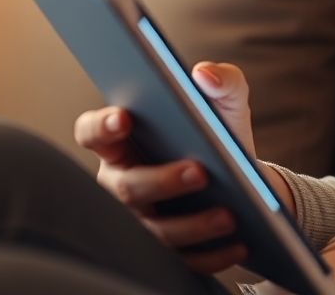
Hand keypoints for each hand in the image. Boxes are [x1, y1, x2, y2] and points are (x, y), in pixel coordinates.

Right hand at [74, 61, 255, 273]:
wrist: (241, 178)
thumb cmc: (218, 132)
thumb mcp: (226, 100)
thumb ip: (220, 79)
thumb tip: (205, 75)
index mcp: (121, 142)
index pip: (92, 132)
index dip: (102, 126)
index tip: (124, 117)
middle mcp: (121, 184)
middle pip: (127, 188)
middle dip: (161, 181)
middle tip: (199, 171)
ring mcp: (141, 221)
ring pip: (153, 230)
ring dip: (191, 225)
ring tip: (228, 215)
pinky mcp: (167, 250)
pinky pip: (182, 260)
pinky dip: (211, 254)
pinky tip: (239, 243)